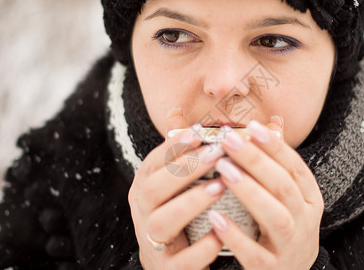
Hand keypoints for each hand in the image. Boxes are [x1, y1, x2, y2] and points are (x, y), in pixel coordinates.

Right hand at [128, 108, 224, 268]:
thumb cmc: (180, 214)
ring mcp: (154, 242)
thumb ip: (179, 151)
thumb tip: (175, 110)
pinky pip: (182, 259)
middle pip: (153, 189)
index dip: (174, 146)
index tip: (199, 131)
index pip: (153, 163)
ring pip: (162, 222)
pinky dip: (201, 247)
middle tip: (215, 153)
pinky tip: (220, 232)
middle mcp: (143, 213)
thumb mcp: (175, 184)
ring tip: (219, 187)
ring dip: (189, 202)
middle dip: (183, 169)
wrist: (173, 265)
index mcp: (145, 189)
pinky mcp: (168, 268)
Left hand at [209, 117, 323, 268]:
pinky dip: (236, 236)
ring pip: (275, 217)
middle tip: (229, 140)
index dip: (275, 146)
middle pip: (283, 186)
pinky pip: (255, 253)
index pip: (295, 167)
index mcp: (309, 198)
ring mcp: (290, 246)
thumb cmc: (282, 227)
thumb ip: (276, 166)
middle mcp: (305, 220)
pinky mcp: (272, 268)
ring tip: (223, 171)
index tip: (252, 126)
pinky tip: (215, 218)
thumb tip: (268, 124)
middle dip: (256, 161)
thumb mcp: (287, 198)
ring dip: (249, 191)